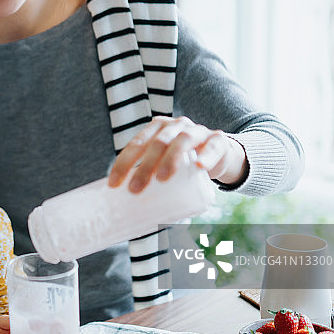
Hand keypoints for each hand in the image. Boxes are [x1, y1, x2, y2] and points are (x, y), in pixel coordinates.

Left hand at [108, 116, 247, 192]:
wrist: (219, 153)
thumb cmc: (184, 162)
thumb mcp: (164, 164)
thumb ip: (150, 177)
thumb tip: (126, 207)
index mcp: (157, 129)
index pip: (136, 144)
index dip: (124, 163)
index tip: (114, 184)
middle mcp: (175, 126)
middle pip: (157, 143)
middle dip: (144, 166)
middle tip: (135, 189)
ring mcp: (197, 131)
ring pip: (182, 140)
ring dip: (171, 159)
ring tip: (162, 178)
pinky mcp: (218, 140)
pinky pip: (213, 145)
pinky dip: (206, 155)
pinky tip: (200, 165)